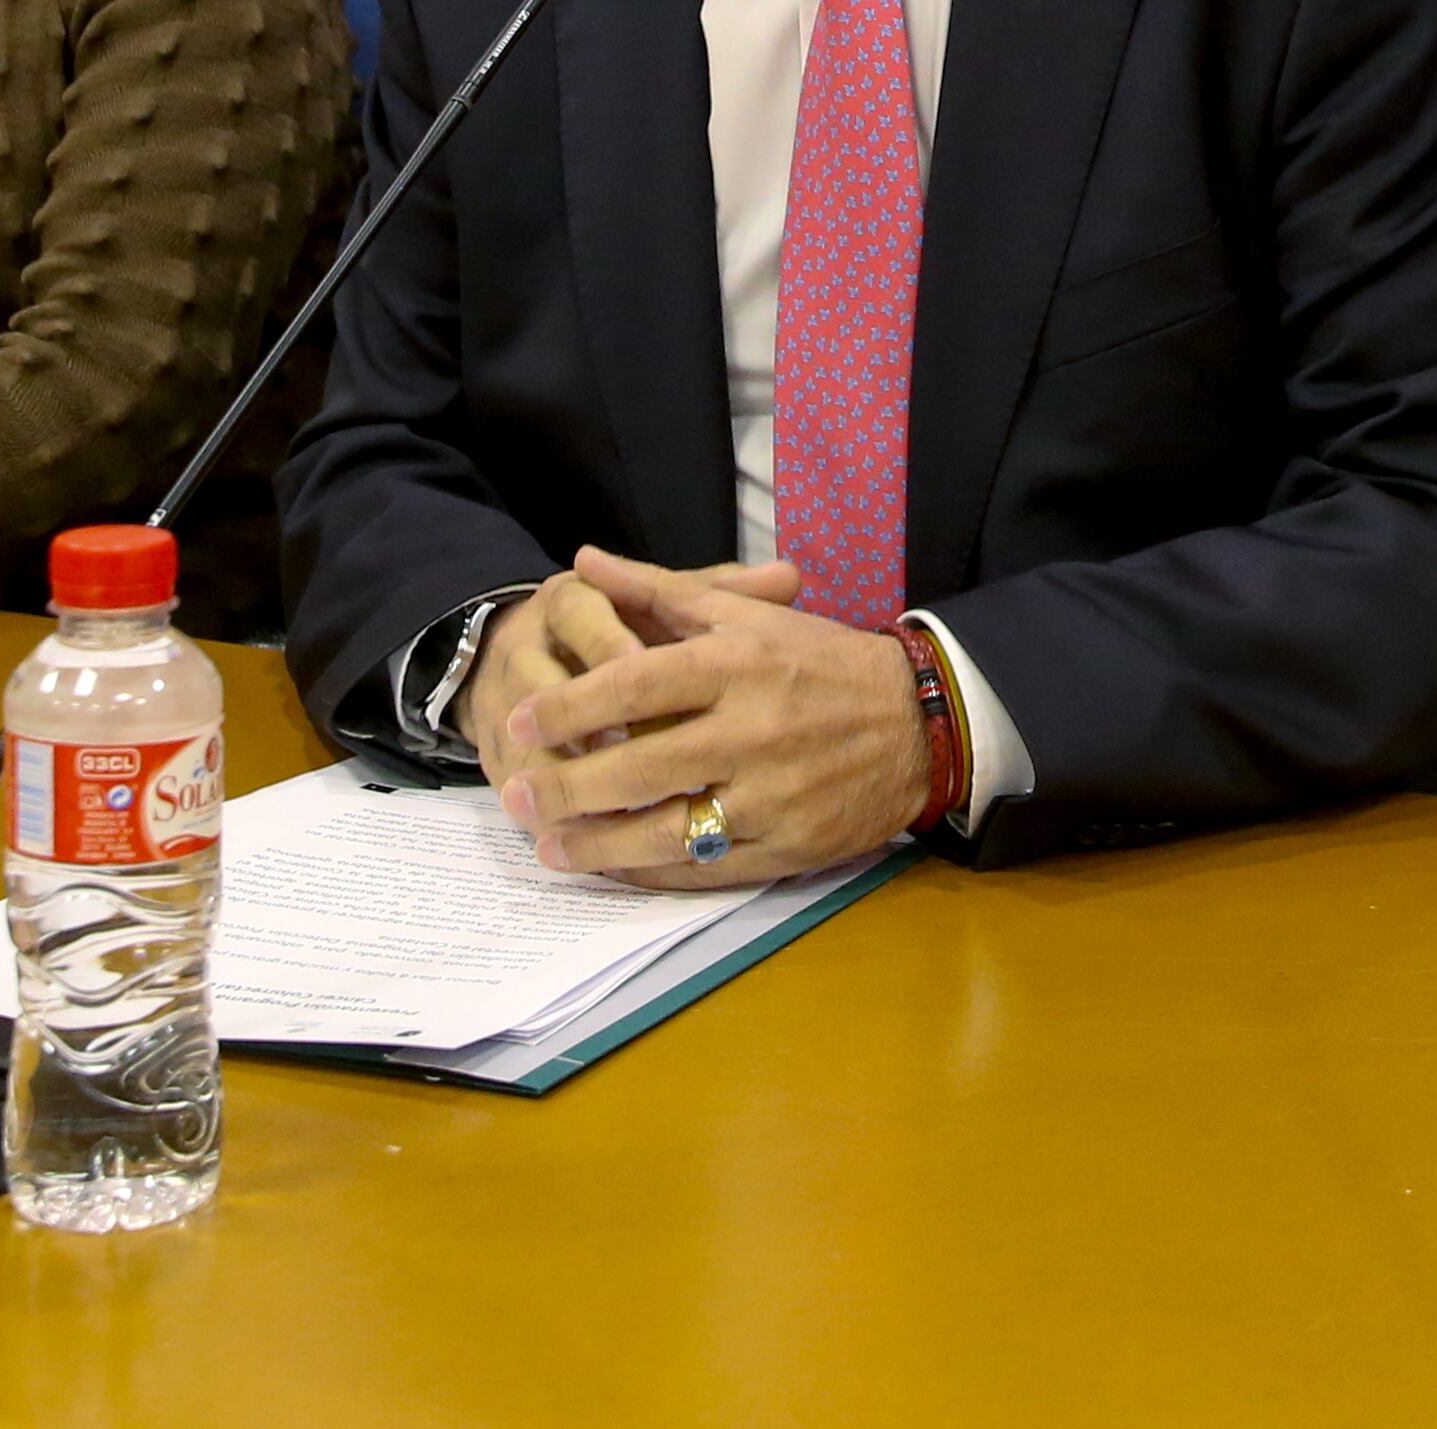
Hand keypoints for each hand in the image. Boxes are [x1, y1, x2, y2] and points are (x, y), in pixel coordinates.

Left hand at [493, 543, 923, 888]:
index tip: (519, 722)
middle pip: (638, 767)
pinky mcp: (788, 846)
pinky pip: (705, 871)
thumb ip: (659, 589)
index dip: (567, 707)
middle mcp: (751, 730)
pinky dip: (652, 874)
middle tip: (518, 797)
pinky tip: (614, 869)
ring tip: (549, 848)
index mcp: (736, 664)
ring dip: (597, 846)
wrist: (918, 720)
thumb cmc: (821, 660)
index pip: (632, 685)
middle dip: (566, 788)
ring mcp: (770, 795)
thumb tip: (584, 560)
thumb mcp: (746, 614)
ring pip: (665, 831)